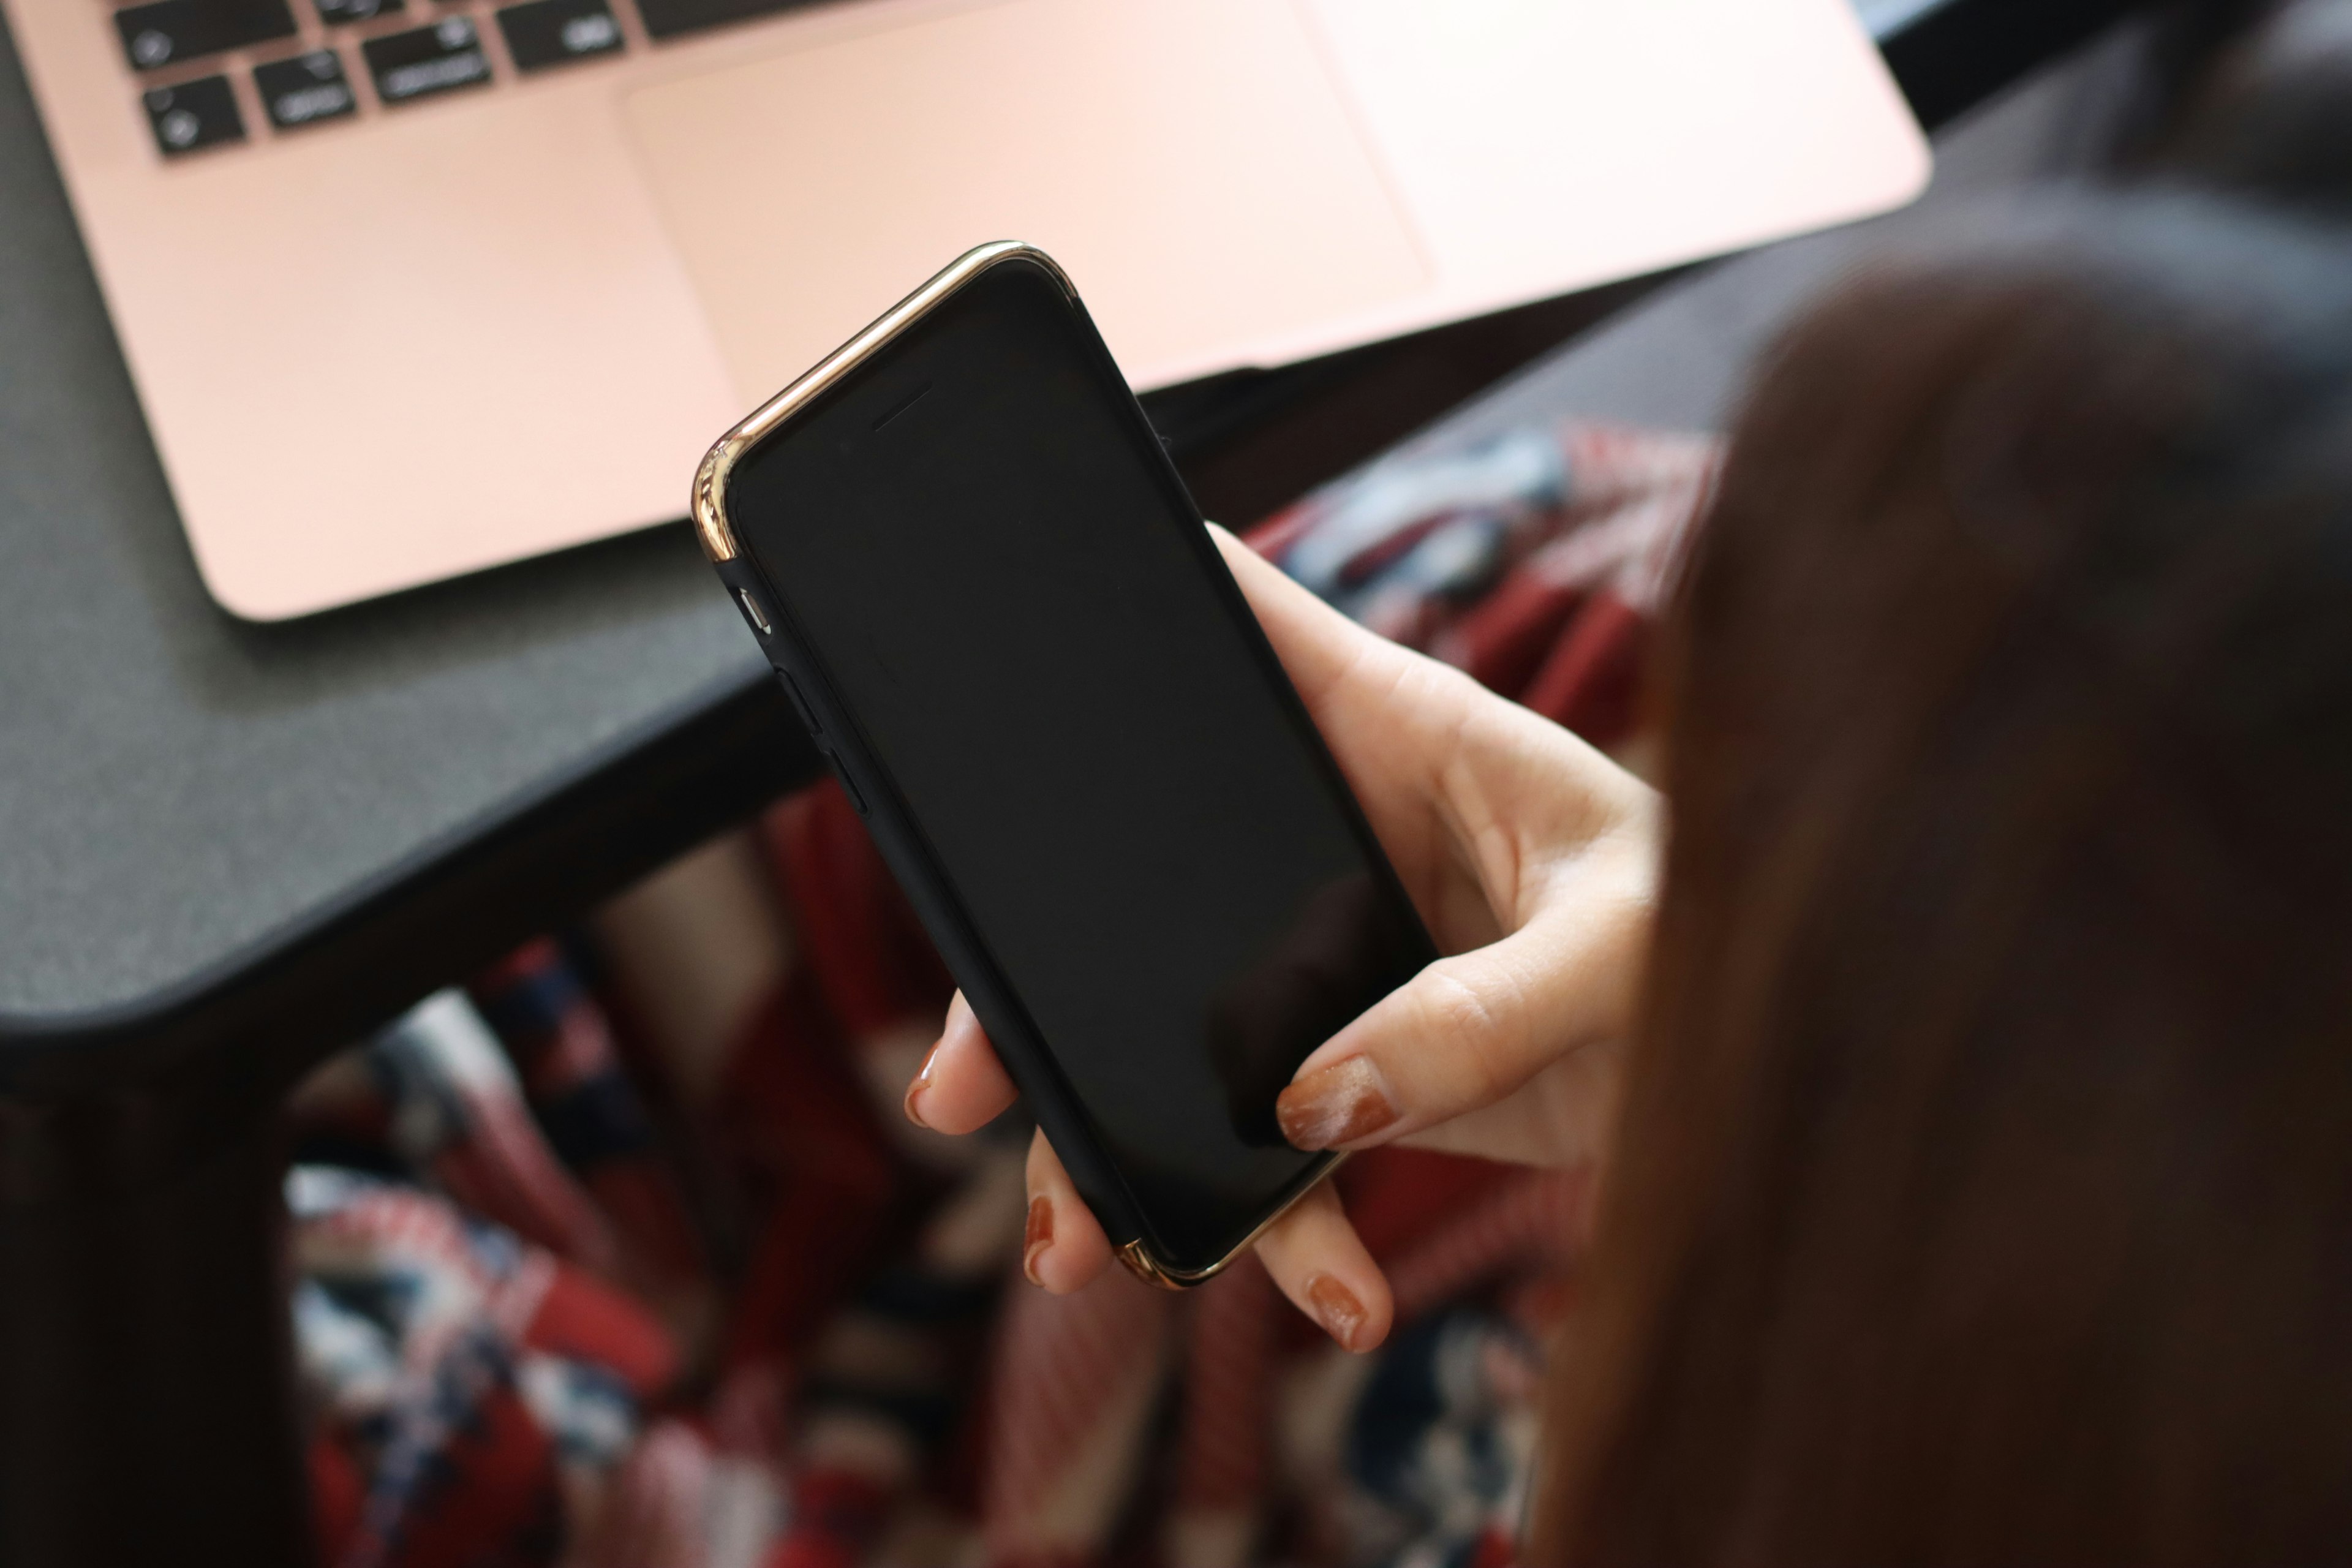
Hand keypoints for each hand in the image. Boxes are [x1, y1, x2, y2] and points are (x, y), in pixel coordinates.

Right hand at [904, 525, 1658, 1350]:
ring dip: (1116, 1135)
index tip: (997, 665)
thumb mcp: (1630, 949)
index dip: (1120, 619)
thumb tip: (1309, 1100)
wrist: (1787, 1070)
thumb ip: (1479, 1011)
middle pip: (1141, 871)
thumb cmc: (1732, 933)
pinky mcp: (1357, 1063)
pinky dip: (1272, 1227)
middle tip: (974, 1083)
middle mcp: (1336, 832)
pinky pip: (1266, 1139)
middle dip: (1044, 980)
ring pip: (1171, 1022)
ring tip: (1086, 1249)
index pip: (1236, 632)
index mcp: (1397, 730)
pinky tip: (1330, 1295)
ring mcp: (1332, 953)